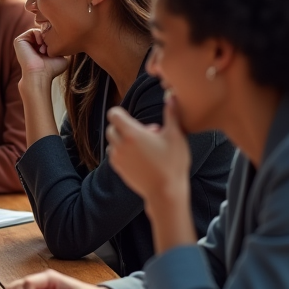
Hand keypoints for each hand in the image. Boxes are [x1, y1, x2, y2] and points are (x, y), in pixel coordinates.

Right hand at [14, 28, 69, 82]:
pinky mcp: (19, 41)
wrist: (39, 73)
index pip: (49, 39)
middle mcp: (31, 47)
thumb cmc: (51, 70)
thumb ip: (62, 49)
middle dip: (50, 38)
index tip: (57, 49)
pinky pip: (32, 30)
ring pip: (39, 32)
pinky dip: (39, 34)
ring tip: (45, 48)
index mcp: (38, 51)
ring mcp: (24, 44)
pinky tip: (41, 43)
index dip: (56, 40)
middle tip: (50, 48)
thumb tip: (65, 42)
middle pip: (44, 34)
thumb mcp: (61, 58)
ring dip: (45, 37)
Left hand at [105, 94, 194, 251]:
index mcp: (131, 134)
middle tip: (148, 133)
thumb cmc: (172, 163)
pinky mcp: (118, 169)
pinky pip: (114, 155)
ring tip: (145, 146)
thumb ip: (171, 113)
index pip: (113, 114)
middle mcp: (120, 145)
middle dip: (126, 127)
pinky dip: (123, 152)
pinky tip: (141, 157)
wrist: (165, 192)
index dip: (121, 112)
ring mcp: (117, 158)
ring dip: (124, 140)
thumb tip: (171, 95)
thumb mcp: (176, 136)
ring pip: (113, 142)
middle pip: (112, 127)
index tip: (134, 118)